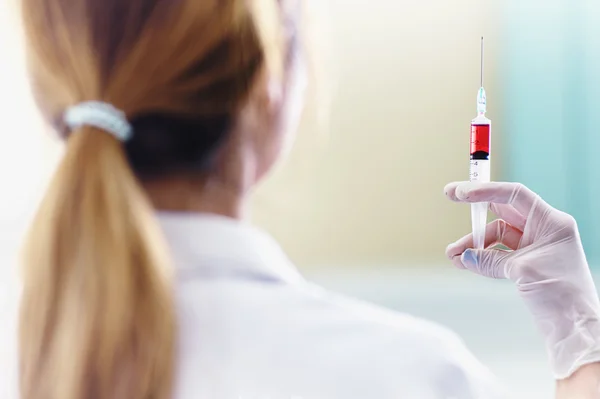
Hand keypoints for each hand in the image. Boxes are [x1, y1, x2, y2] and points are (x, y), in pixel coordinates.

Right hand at [444, 181, 599, 379]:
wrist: (575, 328)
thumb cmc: (561, 295)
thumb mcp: (522, 271)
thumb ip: (490, 259)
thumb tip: (463, 256)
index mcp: (551, 222)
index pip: (514, 196)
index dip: (485, 191)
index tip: (459, 193)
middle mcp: (544, 230)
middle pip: (502, 214)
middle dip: (475, 215)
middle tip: (449, 198)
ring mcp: (535, 247)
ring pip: (496, 237)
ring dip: (473, 244)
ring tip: (453, 256)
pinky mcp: (527, 264)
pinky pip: (498, 254)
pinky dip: (481, 258)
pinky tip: (465, 264)